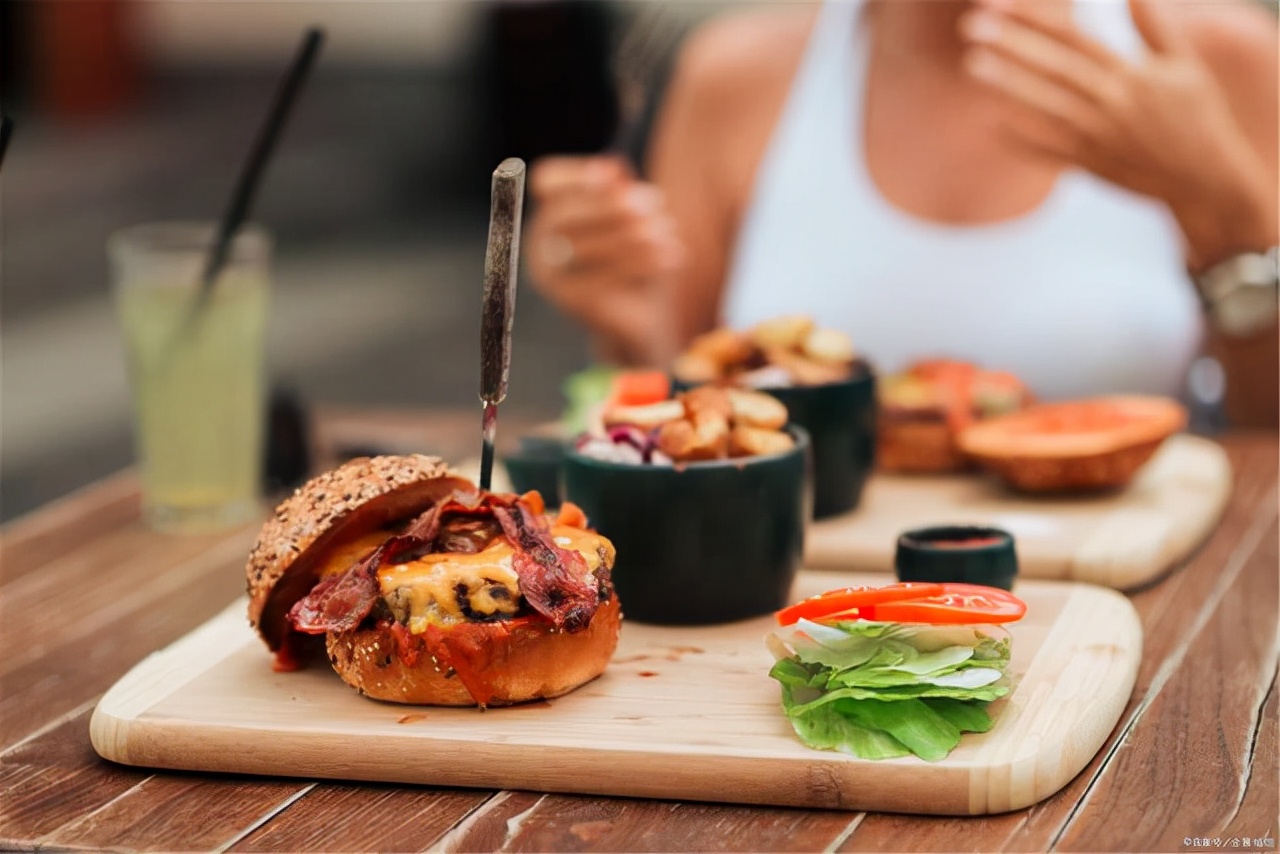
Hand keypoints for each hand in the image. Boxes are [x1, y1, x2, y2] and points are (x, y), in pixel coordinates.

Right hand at [526, 155, 686, 364]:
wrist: (642, 315)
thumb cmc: (638, 256)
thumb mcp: (635, 217)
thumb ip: (620, 191)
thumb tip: (612, 166)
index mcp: (551, 212)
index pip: (545, 181)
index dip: (576, 174)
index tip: (615, 173)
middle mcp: (540, 243)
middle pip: (564, 214)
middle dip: (610, 204)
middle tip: (654, 201)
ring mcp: (551, 276)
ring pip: (583, 247)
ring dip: (631, 234)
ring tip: (668, 230)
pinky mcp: (572, 302)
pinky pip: (602, 278)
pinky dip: (641, 263)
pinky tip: (674, 256)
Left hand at [959, 0, 1276, 268]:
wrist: (1204, 180)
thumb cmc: (1196, 116)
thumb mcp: (1185, 67)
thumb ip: (1155, 28)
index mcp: (1133, 74)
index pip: (1075, 37)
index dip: (1036, 19)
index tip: (1001, 5)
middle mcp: (1112, 103)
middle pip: (1054, 69)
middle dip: (1011, 46)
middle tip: (971, 27)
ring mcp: (1098, 137)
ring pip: (1045, 107)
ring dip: (1008, 85)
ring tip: (973, 64)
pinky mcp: (1089, 165)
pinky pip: (1047, 151)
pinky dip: (1020, 138)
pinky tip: (992, 122)